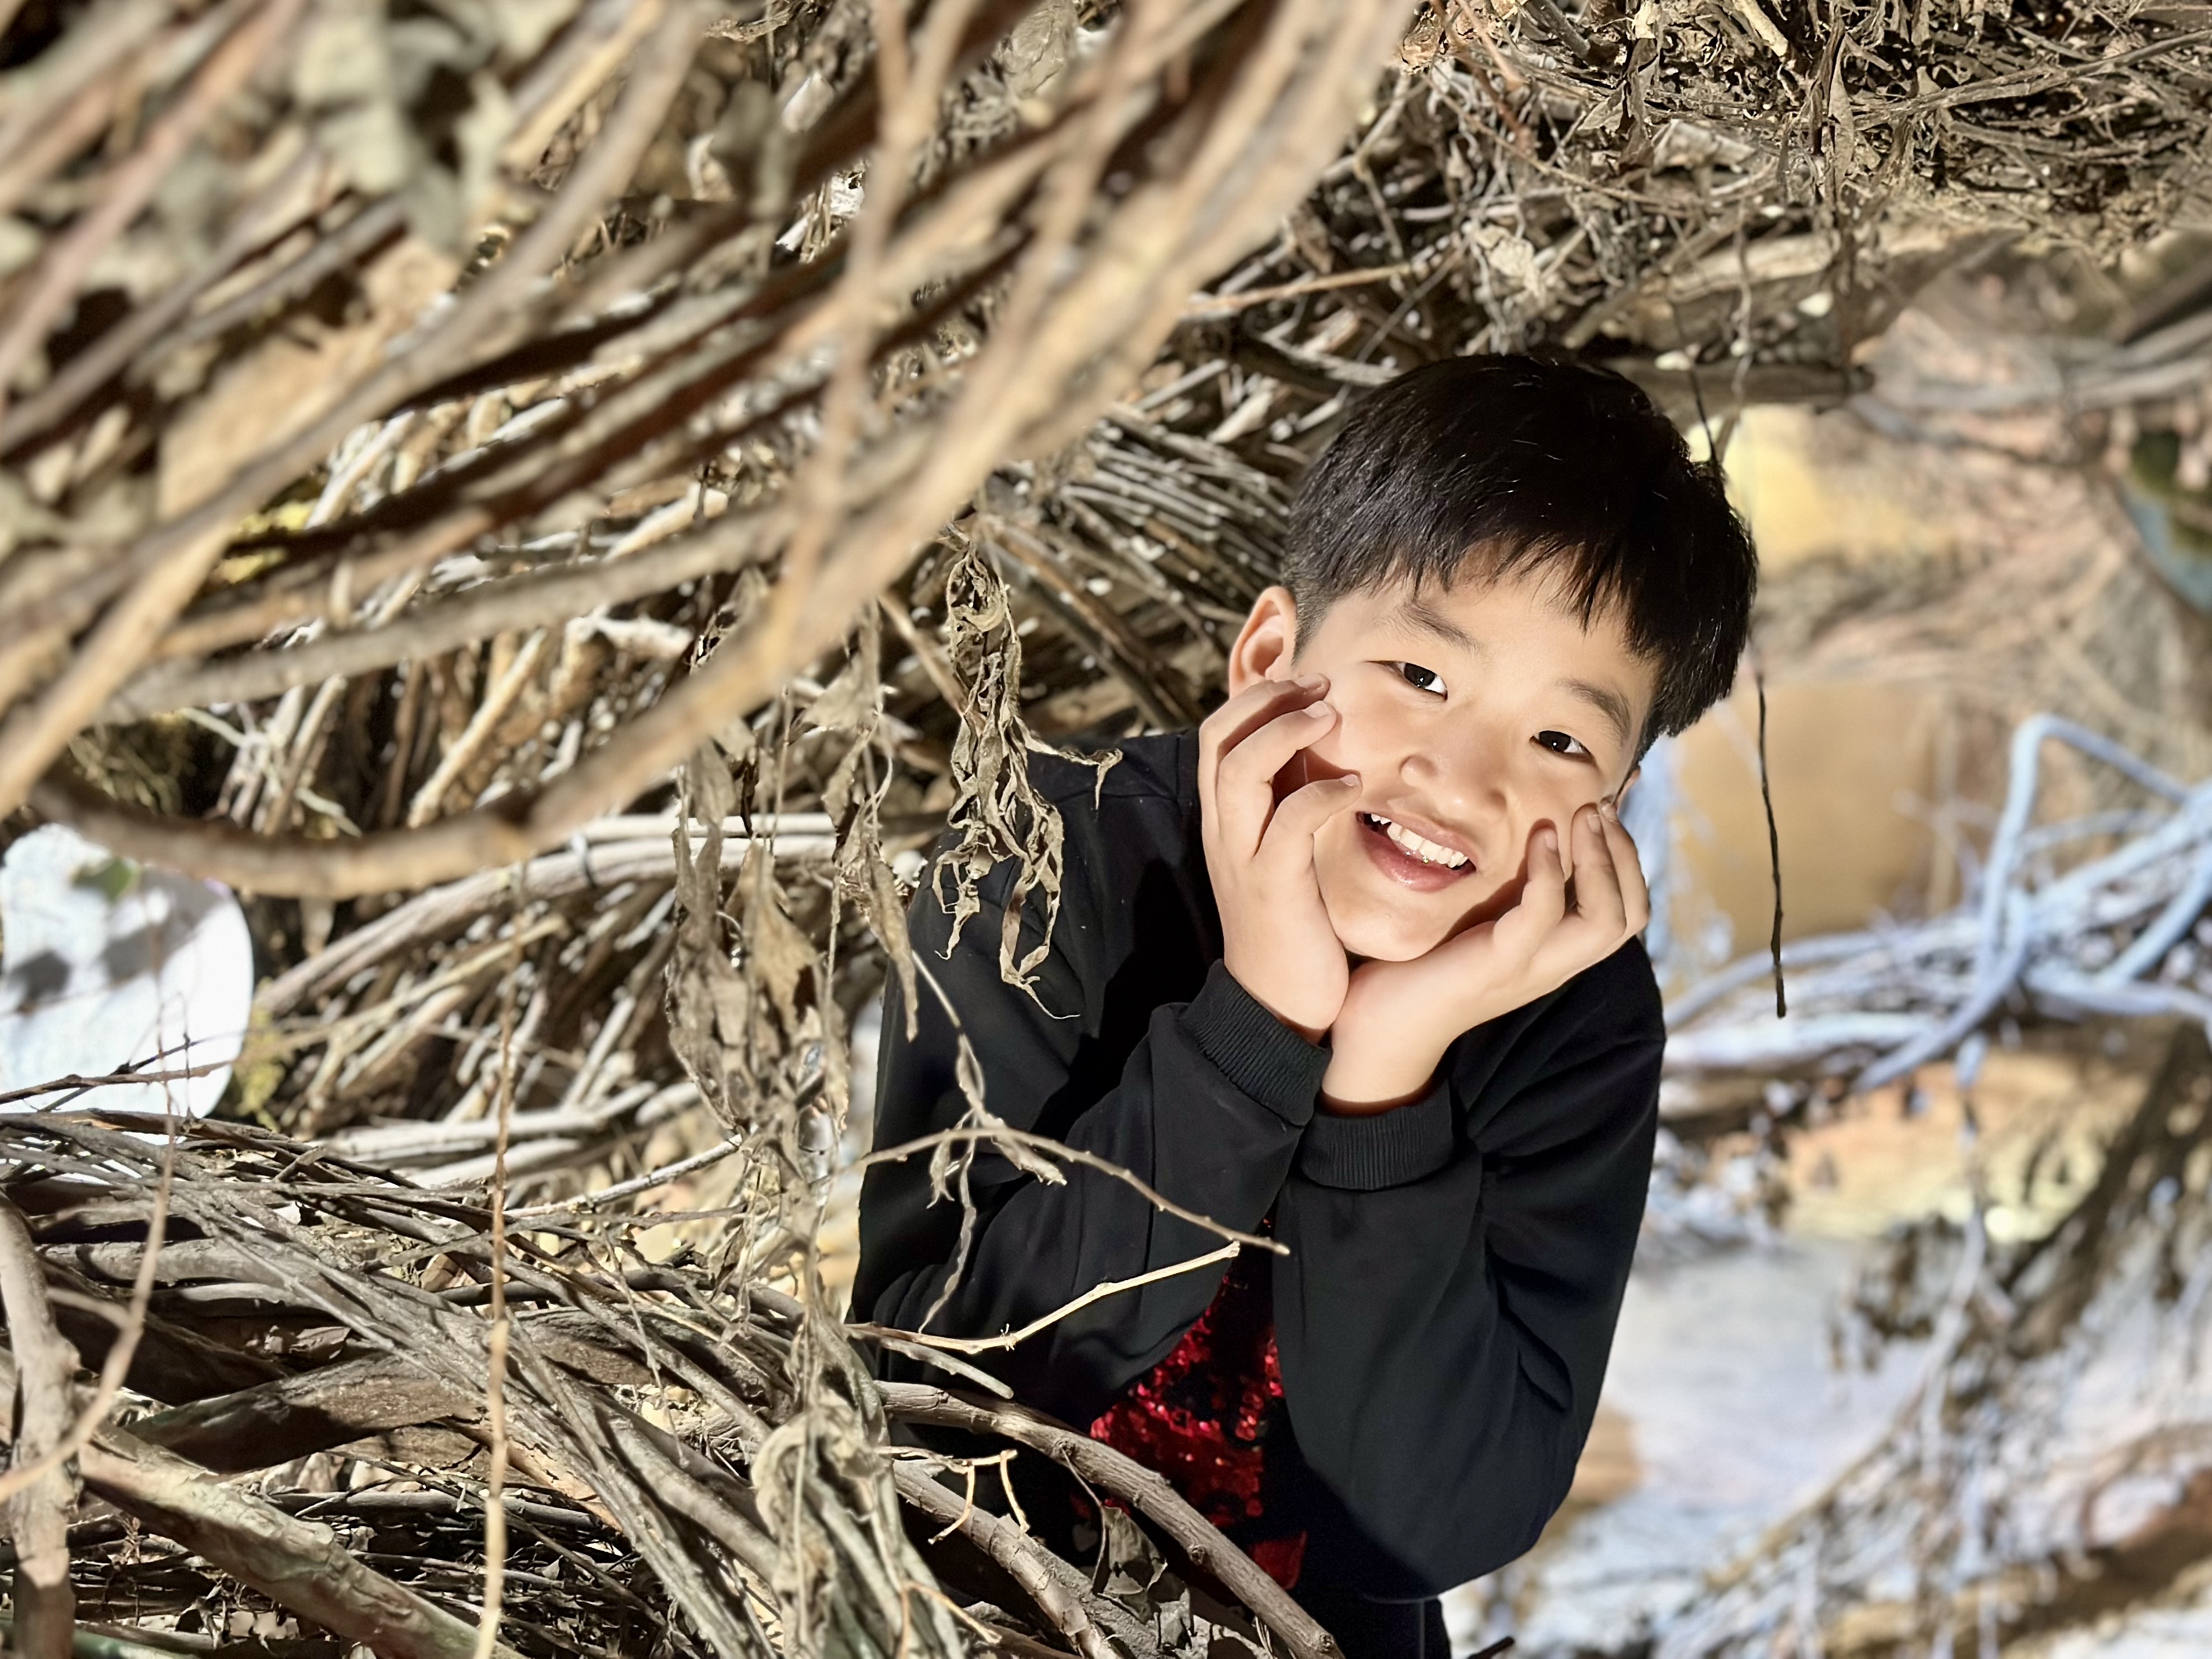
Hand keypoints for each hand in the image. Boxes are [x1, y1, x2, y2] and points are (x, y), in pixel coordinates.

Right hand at [1198, 674, 1363, 1038]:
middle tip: (1320, 685)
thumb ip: (1291, 807)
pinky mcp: (1272, 886)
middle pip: (1219, 737)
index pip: (1218, 735)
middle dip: (1267, 698)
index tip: (1307, 684)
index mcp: (1225, 820)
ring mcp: (1243, 857)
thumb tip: (1321, 757)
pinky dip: (1320, 793)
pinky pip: (1288, 822)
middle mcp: (1224, 831)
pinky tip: (1353, 787)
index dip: (1257, 697)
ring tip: (1331, 715)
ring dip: (1287, 730)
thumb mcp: (1284, 857)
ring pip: (1241, 768)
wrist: (1275, 1006)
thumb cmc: (1292, 928)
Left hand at [1321, 802, 1650, 1111]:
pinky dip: (1548, 873)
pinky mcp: (1496, 964)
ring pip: (1606, 922)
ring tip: (1584, 817)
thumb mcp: (1477, 921)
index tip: (1603, 810)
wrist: (1380, 1028)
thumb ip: (1505, 891)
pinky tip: (1541, 837)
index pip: (1626, 911)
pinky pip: (1542, 916)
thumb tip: (1521, 837)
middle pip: (1631, 916)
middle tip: (1600, 806)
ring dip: (1603, 861)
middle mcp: (1554, 964)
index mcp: (1554, 953)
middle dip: (1625, 853)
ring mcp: (1529, 968)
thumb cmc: (1420, 966)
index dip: (1627, 859)